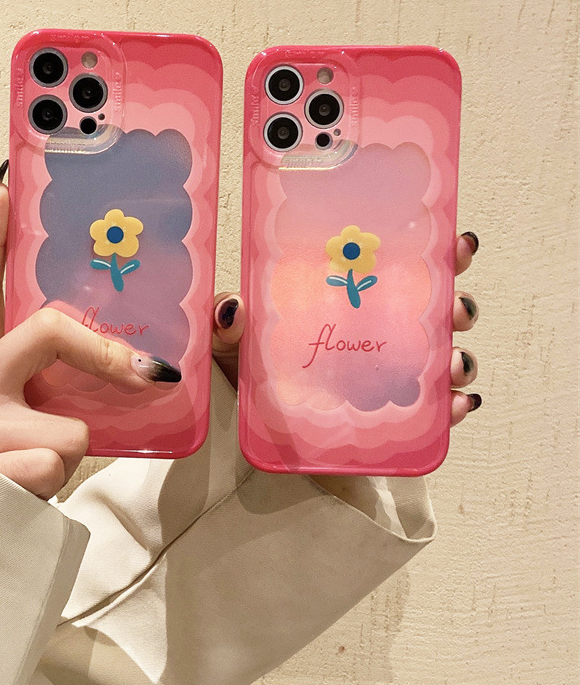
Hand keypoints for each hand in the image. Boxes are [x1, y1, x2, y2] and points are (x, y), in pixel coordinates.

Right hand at [0, 164, 179, 499]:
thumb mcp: (7, 412)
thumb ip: (51, 387)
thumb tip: (136, 378)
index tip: (6, 188)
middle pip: (50, 330)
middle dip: (104, 352)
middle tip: (148, 374)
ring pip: (73, 427)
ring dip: (66, 454)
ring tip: (28, 467)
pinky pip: (60, 465)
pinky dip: (54, 483)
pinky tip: (18, 491)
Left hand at [211, 232, 480, 425]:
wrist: (241, 441)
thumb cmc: (237, 377)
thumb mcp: (227, 342)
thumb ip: (226, 326)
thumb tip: (234, 308)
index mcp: (339, 300)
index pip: (391, 267)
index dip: (430, 252)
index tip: (454, 243)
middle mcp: (368, 333)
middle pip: (427, 310)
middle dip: (455, 303)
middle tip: (457, 306)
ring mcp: (380, 377)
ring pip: (438, 359)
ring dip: (459, 356)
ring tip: (456, 363)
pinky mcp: (383, 420)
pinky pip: (427, 413)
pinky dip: (449, 408)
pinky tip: (457, 404)